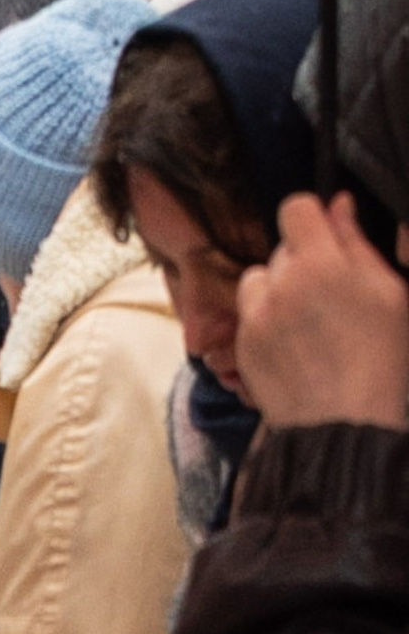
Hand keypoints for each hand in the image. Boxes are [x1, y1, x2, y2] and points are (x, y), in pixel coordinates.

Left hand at [237, 191, 408, 429]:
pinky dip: (267, 323)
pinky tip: (296, 348)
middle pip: (282, 248)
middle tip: (332, 296)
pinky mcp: (242, 347)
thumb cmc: (383, 363)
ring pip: (259, 280)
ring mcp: (255, 318)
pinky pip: (249, 317)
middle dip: (304, 262)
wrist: (345, 429)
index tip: (329, 240)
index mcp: (322, 265)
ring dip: (278, 291)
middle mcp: (280, 286)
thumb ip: (358, 245)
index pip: (295, 208)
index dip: (313, 219)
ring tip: (309, 322)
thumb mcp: (390, 296)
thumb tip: (338, 204)